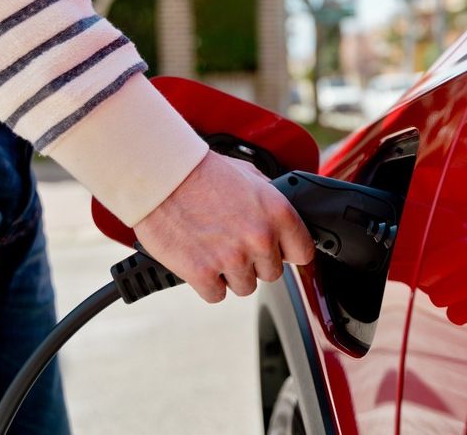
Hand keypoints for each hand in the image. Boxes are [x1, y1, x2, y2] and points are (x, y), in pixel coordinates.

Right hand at [133, 152, 315, 302]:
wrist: (163, 176)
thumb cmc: (203, 172)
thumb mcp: (251, 176)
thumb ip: (272, 202)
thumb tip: (283, 220)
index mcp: (278, 213)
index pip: (303, 253)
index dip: (288, 252)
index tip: (278, 251)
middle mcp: (260, 239)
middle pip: (272, 274)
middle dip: (256, 262)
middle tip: (235, 244)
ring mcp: (232, 259)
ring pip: (245, 287)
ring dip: (231, 274)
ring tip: (214, 248)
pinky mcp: (203, 274)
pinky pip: (216, 294)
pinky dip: (207, 283)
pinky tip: (199, 260)